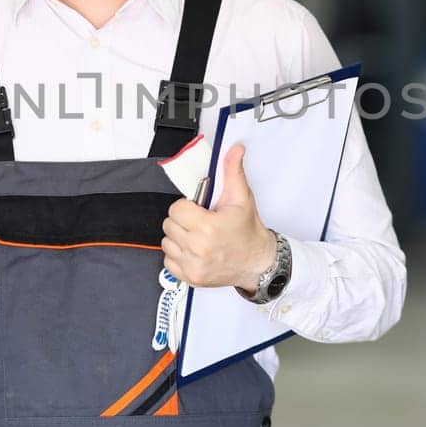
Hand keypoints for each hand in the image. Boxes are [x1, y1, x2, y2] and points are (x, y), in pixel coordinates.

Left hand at [162, 144, 275, 291]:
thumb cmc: (248, 232)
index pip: (176, 208)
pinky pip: (168, 261)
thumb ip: (233, 171)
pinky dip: (178, 256)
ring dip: (178, 238)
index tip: (198, 210)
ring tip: (197, 237)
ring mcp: (193, 266)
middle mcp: (197, 248)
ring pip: (167, 242)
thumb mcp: (242, 198)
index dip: (187, 206)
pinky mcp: (190, 278)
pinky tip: (194, 251)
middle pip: (169, 224)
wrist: (258, 263)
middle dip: (182, 220)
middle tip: (199, 222)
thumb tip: (235, 149)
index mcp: (207, 227)